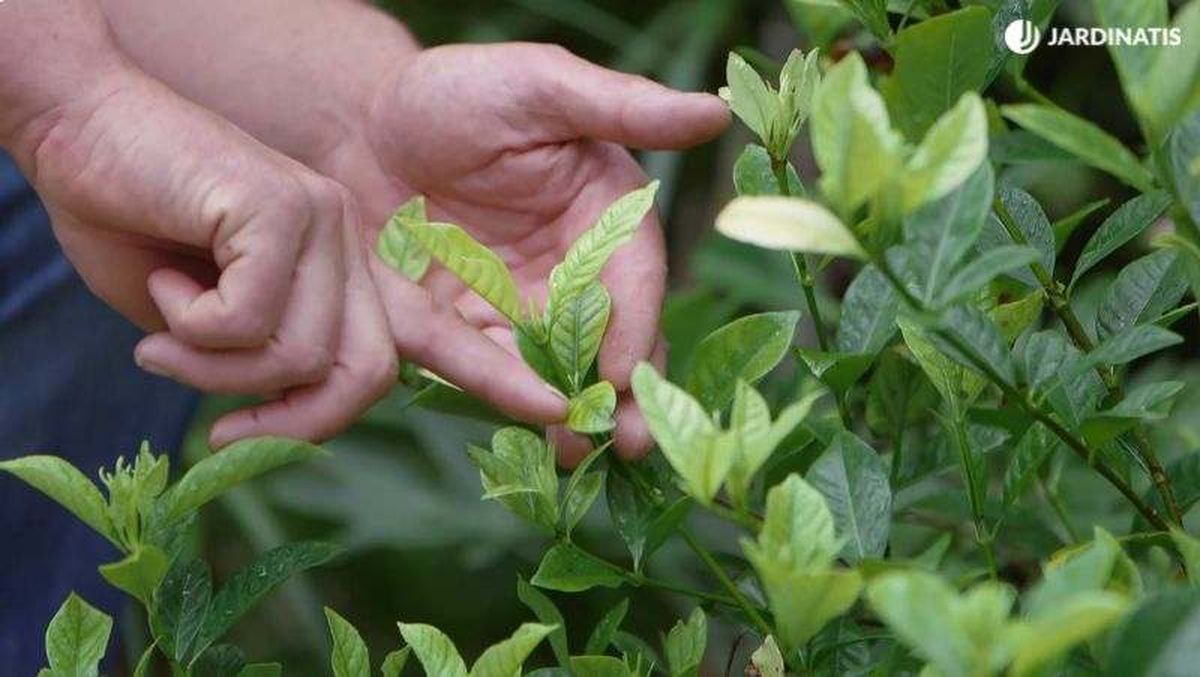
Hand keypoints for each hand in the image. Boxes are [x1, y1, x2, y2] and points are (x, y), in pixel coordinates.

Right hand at [12, 69, 395, 446]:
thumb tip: (285, 424)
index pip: (374, 366)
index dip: (319, 421)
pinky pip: (248, 319)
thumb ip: (254, 363)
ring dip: (214, 369)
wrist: (72, 125)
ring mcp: (320, 218)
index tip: (237, 439)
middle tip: (217, 430)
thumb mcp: (200, 318)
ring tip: (163, 334)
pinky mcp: (279, 206)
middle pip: (366, 372)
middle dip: (288, 423)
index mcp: (337, 265)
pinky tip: (161, 282)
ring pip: (301, 356)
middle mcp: (343, 239)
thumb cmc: (126, 219)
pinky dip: (190, 326)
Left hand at [334, 43, 728, 461]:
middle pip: (609, 337)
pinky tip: (522, 431)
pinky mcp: (464, 328)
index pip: (634, 275)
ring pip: (555, 367)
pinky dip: (505, 401)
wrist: (358, 123)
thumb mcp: (539, 85)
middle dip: (623, 392)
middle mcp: (572, 266)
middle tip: (629, 442)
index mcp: (605, 211)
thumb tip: (714, 109)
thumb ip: (620, 105)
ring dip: (570, 413)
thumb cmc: (456, 91)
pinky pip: (486, 370)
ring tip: (576, 451)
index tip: (628, 369)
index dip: (635, 323)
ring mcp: (518, 303)